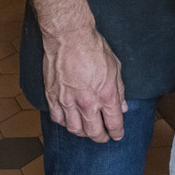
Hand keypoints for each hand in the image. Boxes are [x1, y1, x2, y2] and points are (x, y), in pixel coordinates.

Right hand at [41, 25, 127, 141]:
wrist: (69, 37)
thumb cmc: (94, 48)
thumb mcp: (116, 67)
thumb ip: (119, 91)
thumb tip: (122, 107)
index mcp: (106, 95)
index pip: (113, 123)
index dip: (117, 133)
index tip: (118, 136)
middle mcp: (87, 102)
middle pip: (93, 132)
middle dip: (101, 138)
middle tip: (104, 137)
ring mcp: (67, 101)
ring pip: (74, 129)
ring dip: (83, 133)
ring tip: (87, 130)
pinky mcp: (52, 97)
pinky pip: (57, 119)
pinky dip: (64, 123)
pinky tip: (69, 120)